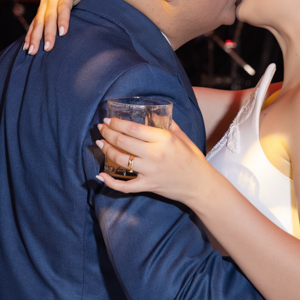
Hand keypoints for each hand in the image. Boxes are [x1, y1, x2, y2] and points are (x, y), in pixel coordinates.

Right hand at [23, 0, 91, 54]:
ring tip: (33, 51)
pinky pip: (34, 24)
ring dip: (35, 37)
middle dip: (47, 33)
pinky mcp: (40, 11)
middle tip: (48, 48)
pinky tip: (27, 46)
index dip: (63, 19)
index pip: (64, 6)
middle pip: (49, 17)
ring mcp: (44, 4)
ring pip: (38, 22)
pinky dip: (29, 35)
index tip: (63, 33)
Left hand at [95, 118, 212, 204]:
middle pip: (123, 142)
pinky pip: (125, 186)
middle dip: (108, 133)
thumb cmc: (193, 159)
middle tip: (101, 128)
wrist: (200, 185)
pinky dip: (110, 182)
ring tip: (100, 143)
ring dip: (106, 150)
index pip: (133, 128)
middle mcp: (154, 154)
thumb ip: (167, 124)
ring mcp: (150, 171)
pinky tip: (100, 175)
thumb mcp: (182, 137)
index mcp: (164, 139)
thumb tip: (153, 113)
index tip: (108, 119)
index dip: (117, 123)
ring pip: (120, 160)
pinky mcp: (148, 186)